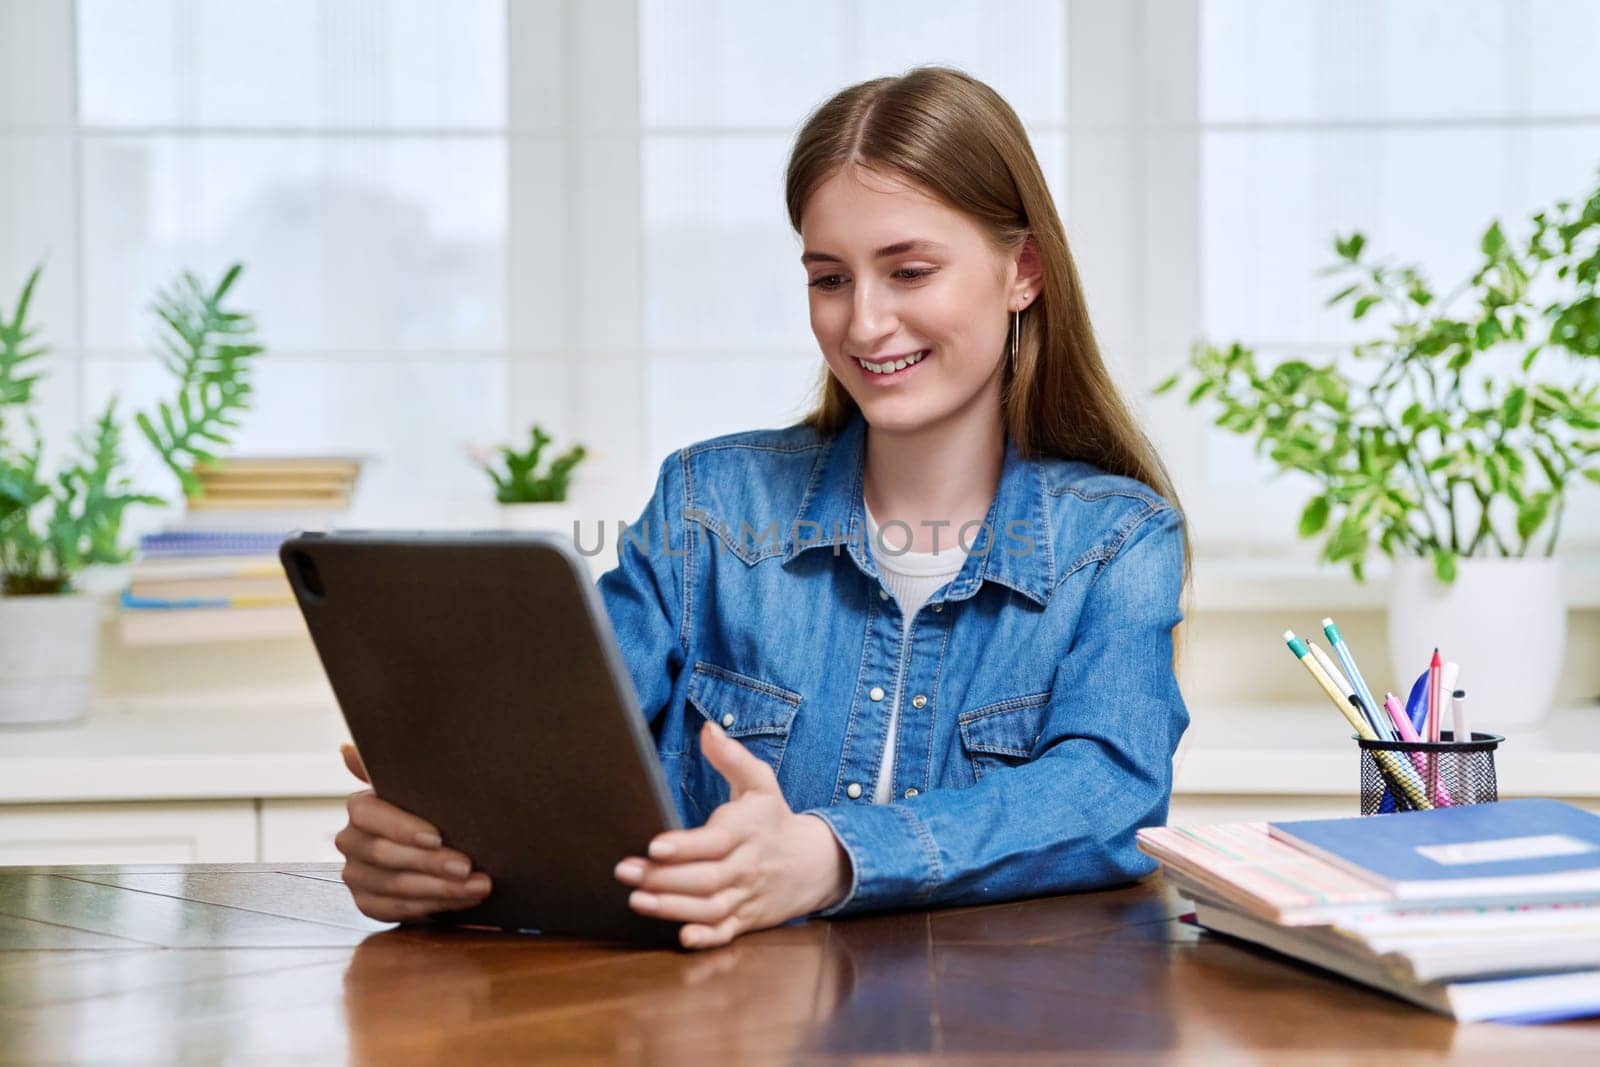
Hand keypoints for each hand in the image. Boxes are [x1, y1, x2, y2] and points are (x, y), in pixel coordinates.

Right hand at [334, 743, 492, 922]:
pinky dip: (435, 906)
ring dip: (441, 889)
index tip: (438, 836)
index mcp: (360, 808)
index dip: (402, 827)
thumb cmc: (431, 810)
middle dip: (431, 863)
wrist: (438, 846)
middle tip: (467, 866)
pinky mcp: (368, 903)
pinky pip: (397, 910)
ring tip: (479, 886)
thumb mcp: (419, 785)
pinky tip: (464, 900)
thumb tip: (346, 750)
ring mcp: (356, 875)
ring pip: (395, 886)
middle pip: (385, 855)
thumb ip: (386, 767)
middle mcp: (350, 841)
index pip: (370, 815)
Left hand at [613, 721, 850, 949]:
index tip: (654, 845)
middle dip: (663, 878)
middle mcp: (748, 866)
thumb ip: (732, 757)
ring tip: (636, 900)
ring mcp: (748, 896)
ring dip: (672, 907)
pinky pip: (727, 933)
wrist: (814, 863)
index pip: (716, 841)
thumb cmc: (774, 818)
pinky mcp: (747, 920)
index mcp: (748, 830)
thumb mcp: (760, 782)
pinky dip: (706, 938)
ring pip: (710, 908)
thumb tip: (708, 729)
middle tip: (625, 872)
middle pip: (705, 878)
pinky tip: (681, 937)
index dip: (685, 846)